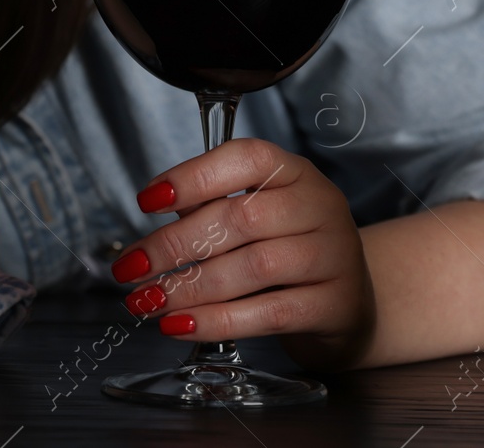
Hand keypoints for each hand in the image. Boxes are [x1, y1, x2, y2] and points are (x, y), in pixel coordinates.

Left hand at [113, 137, 376, 369]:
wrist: (352, 301)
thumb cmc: (291, 249)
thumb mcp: (259, 215)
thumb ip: (212, 208)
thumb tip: (156, 220)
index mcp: (296, 172)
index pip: (247, 158)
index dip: (193, 176)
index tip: (147, 200)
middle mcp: (319, 207)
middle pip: (241, 217)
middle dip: (175, 244)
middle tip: (131, 267)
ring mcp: (332, 256)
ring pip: (252, 267)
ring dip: (189, 287)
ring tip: (147, 301)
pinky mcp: (333, 305)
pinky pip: (267, 314)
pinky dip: (217, 321)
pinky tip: (180, 325)